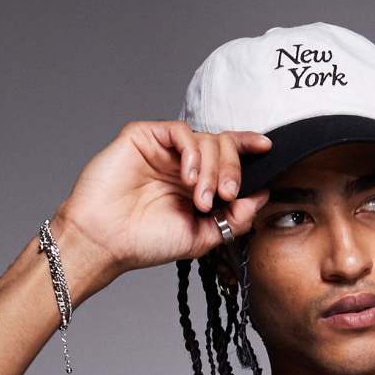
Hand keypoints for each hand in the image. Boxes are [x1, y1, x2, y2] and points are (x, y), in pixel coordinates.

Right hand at [52, 120, 275, 279]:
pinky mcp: (144, 137)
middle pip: (222, 147)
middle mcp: (182, 164)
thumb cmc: (147, 242)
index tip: (268, 148)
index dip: (248, 148)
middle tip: (226, 195)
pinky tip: (189, 178)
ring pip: (206, 139)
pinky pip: (180, 132)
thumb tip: (262, 196)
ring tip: (201, 197)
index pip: (227, 158)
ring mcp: (164, 150)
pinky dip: (193, 153)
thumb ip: (234, 218)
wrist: (106, 241)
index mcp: (197, 185)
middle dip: (231, 170)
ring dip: (212, 169)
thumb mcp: (203, 236)